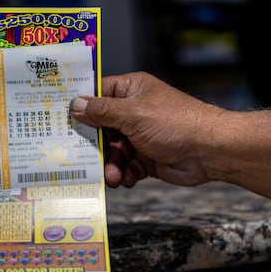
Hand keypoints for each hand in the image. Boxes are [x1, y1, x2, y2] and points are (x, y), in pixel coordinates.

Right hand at [69, 72, 220, 187]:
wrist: (210, 151)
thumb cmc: (175, 123)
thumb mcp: (134, 114)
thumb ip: (102, 112)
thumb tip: (75, 105)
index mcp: (131, 91)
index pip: (97, 95)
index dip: (80, 107)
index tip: (60, 121)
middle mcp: (134, 112)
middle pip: (101, 128)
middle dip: (95, 146)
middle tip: (83, 160)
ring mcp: (140, 136)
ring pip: (113, 151)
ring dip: (110, 165)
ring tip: (113, 177)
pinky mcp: (147, 157)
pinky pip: (127, 166)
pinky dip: (125, 174)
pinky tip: (128, 180)